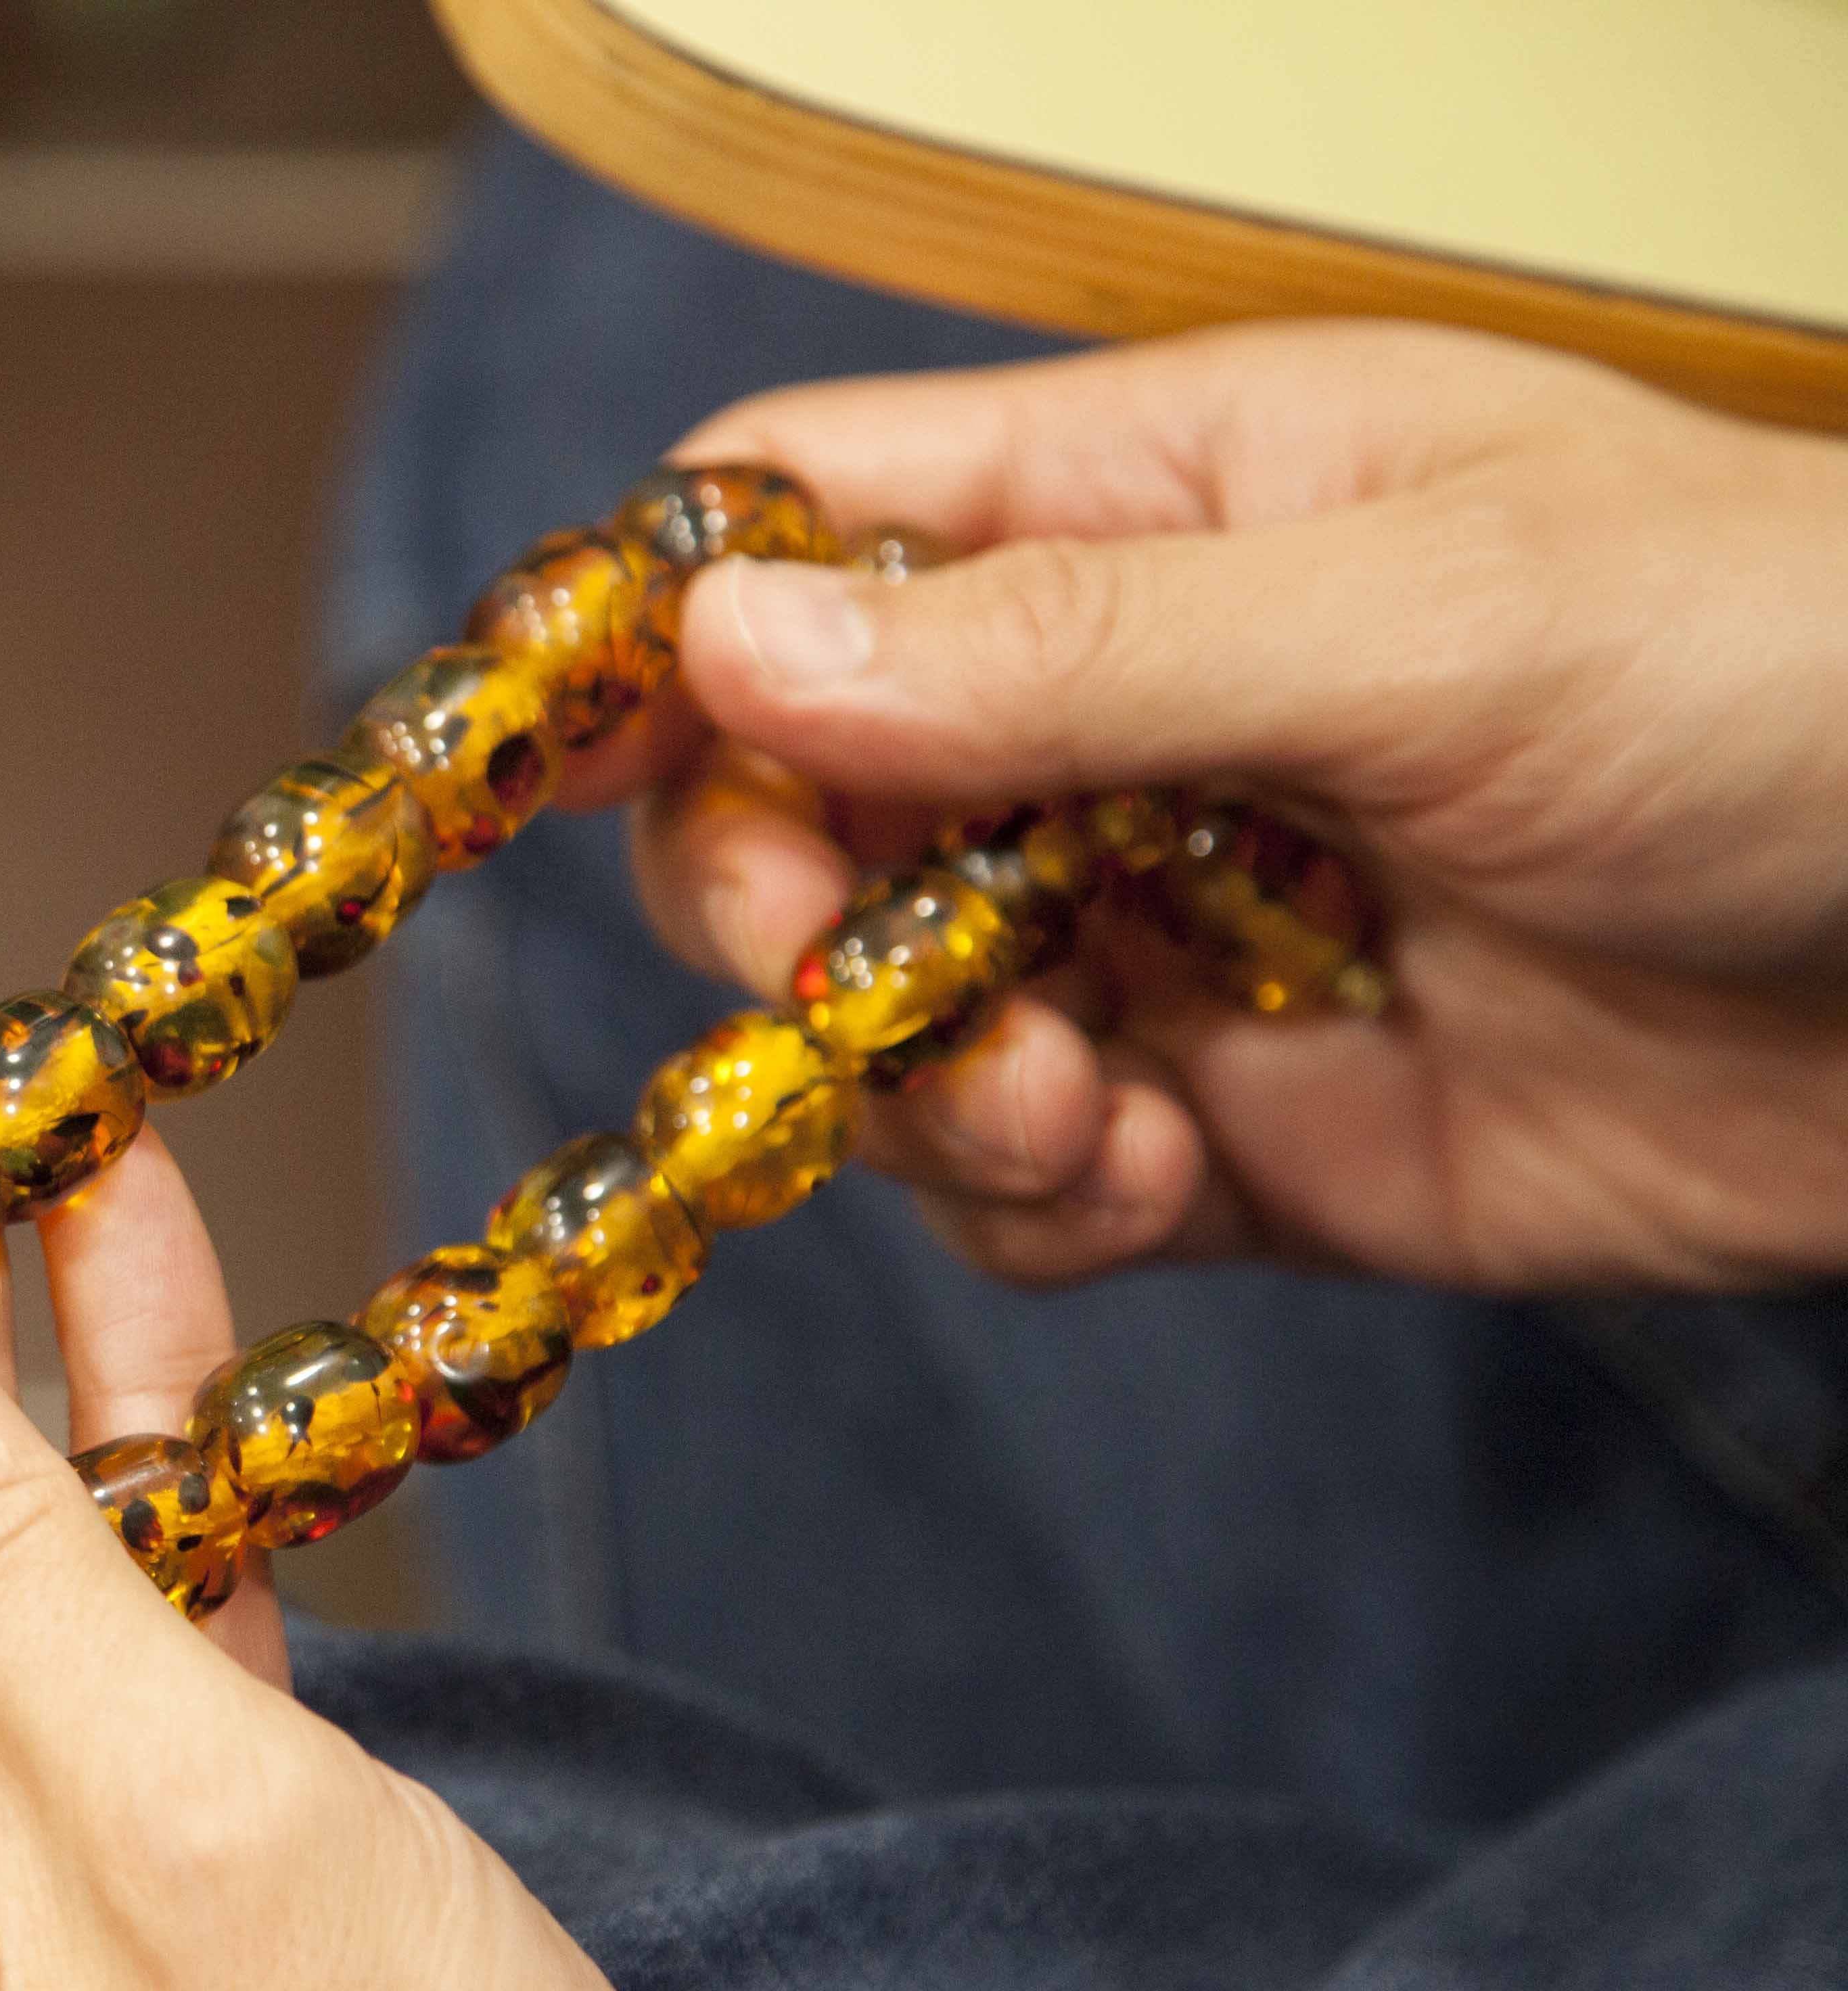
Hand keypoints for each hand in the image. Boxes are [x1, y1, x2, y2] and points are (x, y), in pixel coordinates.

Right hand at [567, 319, 1847, 1293]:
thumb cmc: (1790, 677)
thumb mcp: (1422, 615)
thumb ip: (1062, 653)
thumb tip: (727, 646)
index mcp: (1152, 512)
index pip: (800, 526)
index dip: (647, 635)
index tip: (536, 770)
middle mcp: (1120, 718)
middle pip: (787, 803)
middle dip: (777, 912)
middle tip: (848, 984)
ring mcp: (1165, 932)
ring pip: (881, 1024)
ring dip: (916, 1095)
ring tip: (1085, 1117)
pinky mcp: (1239, 1131)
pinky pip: (1027, 1192)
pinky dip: (1039, 1212)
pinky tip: (1162, 1183)